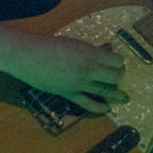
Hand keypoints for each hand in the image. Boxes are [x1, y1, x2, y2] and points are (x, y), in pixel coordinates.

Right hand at [12, 34, 127, 113]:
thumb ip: (92, 50)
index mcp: (90, 53)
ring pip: (106, 91)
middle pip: (115, 77)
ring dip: (116, 94)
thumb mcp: (74, 43)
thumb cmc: (50, 45)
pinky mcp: (70, 94)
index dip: (119, 63)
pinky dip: (100, 107)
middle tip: (117, 77)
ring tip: (124, 98)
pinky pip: (89, 104)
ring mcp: (80, 84)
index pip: (116, 61)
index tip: (117, 64)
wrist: (28, 57)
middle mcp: (88, 69)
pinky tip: (107, 108)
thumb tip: (108, 50)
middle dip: (119, 77)